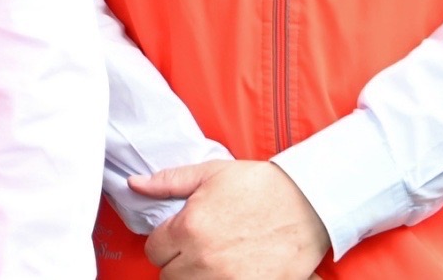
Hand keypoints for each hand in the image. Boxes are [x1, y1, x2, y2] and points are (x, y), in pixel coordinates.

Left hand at [129, 160, 329, 279]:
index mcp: (189, 228)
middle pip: (168, 275)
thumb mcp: (210, 173)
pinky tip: (230, 270)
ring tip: (213, 260)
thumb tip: (134, 184)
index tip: (178, 236)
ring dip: (195, 276)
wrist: (307, 204)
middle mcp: (204, 259)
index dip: (164, 242)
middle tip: (196, 248)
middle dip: (177, 262)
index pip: (154, 250)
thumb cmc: (259, 186)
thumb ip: (167, 182)